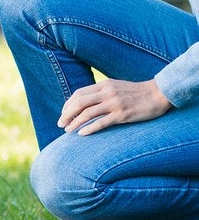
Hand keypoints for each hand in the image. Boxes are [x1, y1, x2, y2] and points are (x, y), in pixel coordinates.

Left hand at [58, 78, 172, 135]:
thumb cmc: (137, 93)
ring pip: (87, 113)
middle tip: (60, 124)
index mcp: (104, 85)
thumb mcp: (116, 87)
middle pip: (79, 103)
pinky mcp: (122, 115)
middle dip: (67, 114)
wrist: (158, 94)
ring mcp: (114, 104)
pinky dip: (89, 129)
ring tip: (67, 131)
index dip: (68, 104)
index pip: (79, 94)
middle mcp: (106, 92)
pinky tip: (82, 134)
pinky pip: (101, 122)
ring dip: (75, 123)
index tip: (63, 113)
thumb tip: (87, 102)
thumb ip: (102, 92)